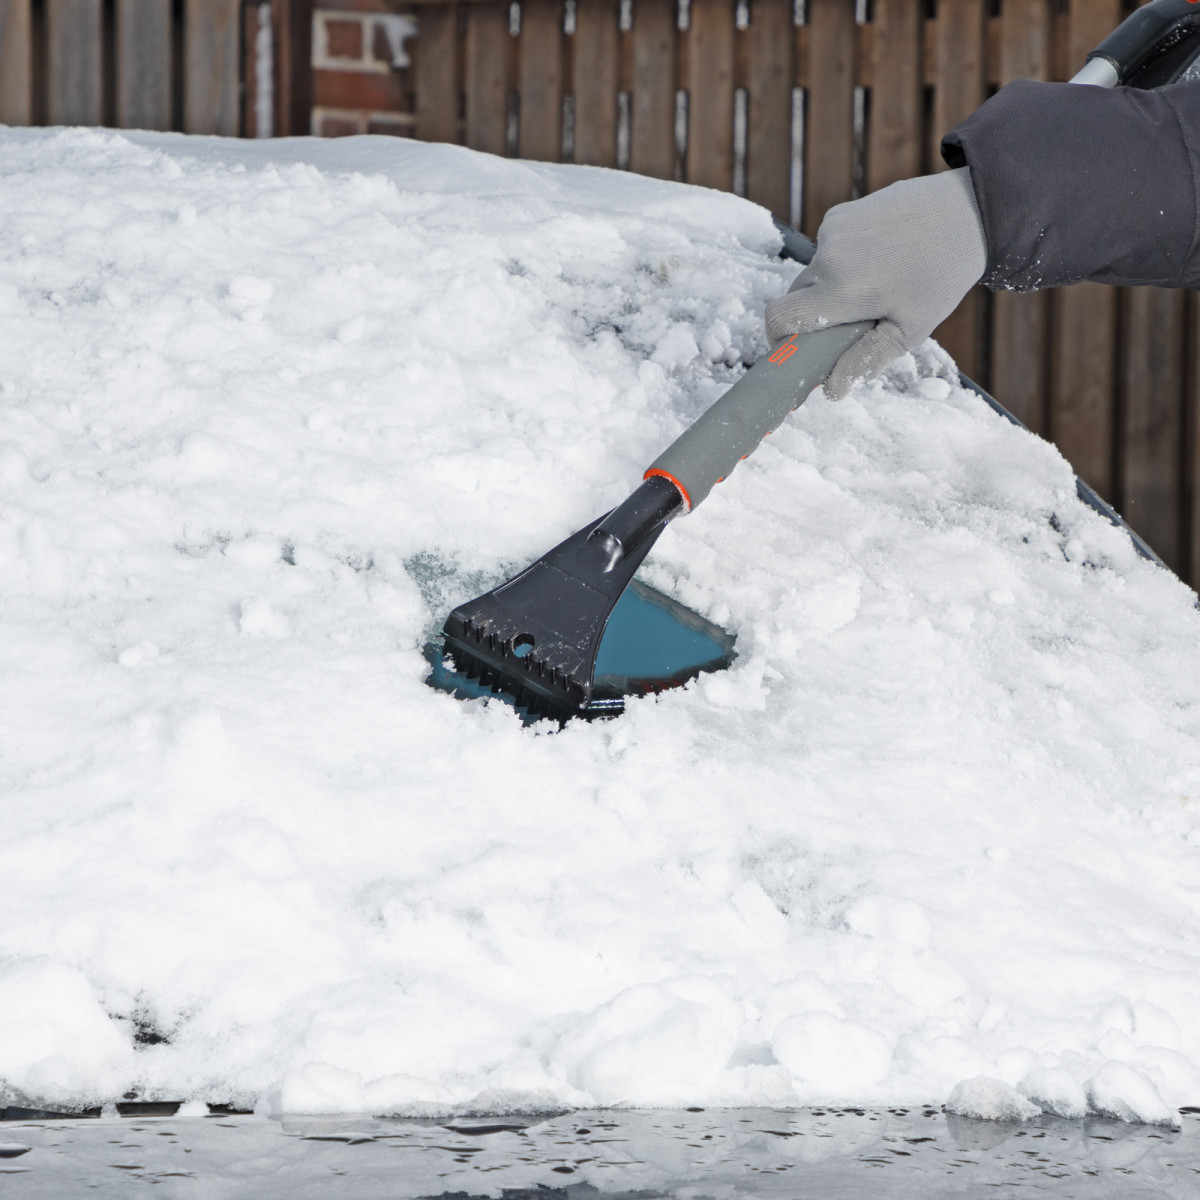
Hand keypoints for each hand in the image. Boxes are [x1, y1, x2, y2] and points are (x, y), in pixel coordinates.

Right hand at [765, 168, 986, 398]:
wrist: (966, 212)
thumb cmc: (941, 276)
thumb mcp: (908, 331)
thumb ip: (864, 361)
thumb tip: (831, 390)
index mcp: (842, 290)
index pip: (779, 318)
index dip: (777, 338)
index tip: (792, 348)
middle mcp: (829, 257)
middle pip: (795, 299)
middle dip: (814, 315)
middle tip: (850, 321)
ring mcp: (831, 231)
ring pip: (813, 274)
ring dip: (831, 287)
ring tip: (875, 283)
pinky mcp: (838, 215)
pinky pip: (826, 250)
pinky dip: (842, 261)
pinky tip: (877, 258)